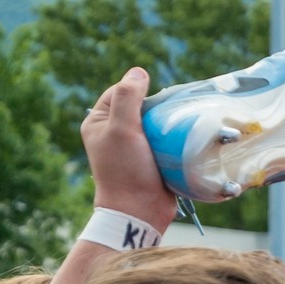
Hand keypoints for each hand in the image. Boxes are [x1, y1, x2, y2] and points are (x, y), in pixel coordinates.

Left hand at [83, 67, 176, 230]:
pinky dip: (175, 138)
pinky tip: (187, 138)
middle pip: (140, 106)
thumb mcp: (122, 128)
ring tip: (183, 124)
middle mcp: (113, 133)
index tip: (157, 100)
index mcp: (98, 122)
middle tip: (173, 111)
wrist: (139, 212)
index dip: (139, 90)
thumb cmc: (126, 170)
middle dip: (157, 107)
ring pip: (155, 124)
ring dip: (169, 123)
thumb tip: (139, 71)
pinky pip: (165, 141)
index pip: (119, 91)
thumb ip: (127, 98)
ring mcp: (133, 148)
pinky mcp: (151, 160)